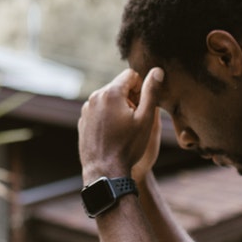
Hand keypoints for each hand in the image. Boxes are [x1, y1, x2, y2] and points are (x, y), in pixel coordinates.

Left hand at [79, 67, 163, 184]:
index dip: (141, 89)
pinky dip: (108, 118)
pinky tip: (113, 135)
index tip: (142, 107)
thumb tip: (158, 71)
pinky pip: (99, 112)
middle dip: (130, 98)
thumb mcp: (146, 119)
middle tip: (135, 120)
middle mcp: (95, 97)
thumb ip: (151, 92)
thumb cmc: (128, 146)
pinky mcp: (83, 121)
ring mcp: (86, 110)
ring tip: (124, 129)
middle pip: (119, 87)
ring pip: (109, 100)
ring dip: (119, 108)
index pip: (131, 75)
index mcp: (110, 93)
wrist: (105, 171)